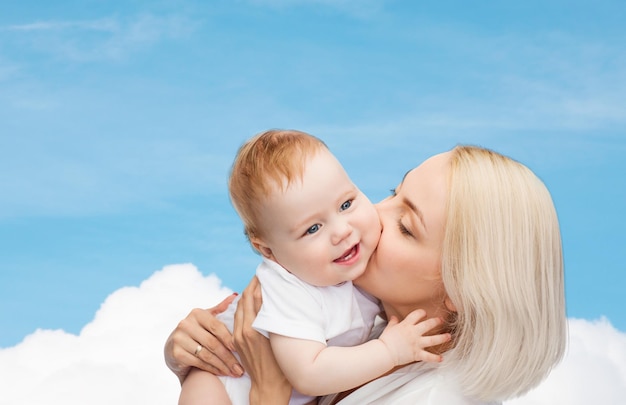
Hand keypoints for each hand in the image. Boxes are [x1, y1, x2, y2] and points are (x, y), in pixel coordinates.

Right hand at [164, 293, 243, 383]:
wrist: (173, 348)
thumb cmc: (196, 332)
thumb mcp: (206, 319)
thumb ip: (220, 309)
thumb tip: (236, 295)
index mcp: (197, 313)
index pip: (217, 326)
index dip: (229, 339)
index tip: (240, 349)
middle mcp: (186, 324)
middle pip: (213, 342)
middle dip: (229, 357)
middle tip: (240, 367)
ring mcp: (179, 338)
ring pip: (207, 354)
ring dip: (222, 365)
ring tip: (234, 372)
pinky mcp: (176, 353)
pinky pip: (199, 363)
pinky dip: (212, 369)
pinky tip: (222, 373)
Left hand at [233, 276, 291, 404]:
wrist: (268, 387)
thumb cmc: (281, 366)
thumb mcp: (280, 338)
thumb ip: (274, 317)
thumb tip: (272, 297)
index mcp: (255, 328)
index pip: (254, 297)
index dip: (258, 282)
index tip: (265, 272)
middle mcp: (244, 330)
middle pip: (244, 298)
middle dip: (252, 284)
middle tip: (261, 274)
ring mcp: (238, 335)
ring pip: (240, 307)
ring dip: (246, 293)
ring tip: (256, 283)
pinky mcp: (237, 341)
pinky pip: (237, 317)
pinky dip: (243, 305)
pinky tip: (249, 301)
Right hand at [378, 309, 451, 365]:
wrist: (384, 352)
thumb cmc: (386, 340)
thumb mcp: (389, 328)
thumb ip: (393, 322)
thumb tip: (394, 317)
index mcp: (406, 325)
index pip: (417, 314)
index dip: (422, 313)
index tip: (424, 313)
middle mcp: (413, 333)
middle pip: (428, 325)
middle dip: (436, 321)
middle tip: (441, 320)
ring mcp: (416, 343)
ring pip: (432, 340)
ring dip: (442, 338)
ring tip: (448, 336)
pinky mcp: (417, 354)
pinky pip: (428, 356)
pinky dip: (435, 358)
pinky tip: (442, 358)